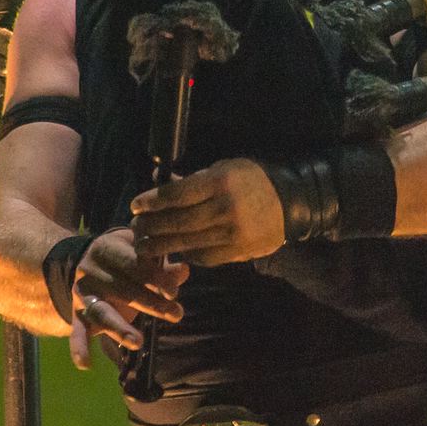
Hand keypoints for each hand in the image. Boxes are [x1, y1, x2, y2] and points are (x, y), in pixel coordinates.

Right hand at [67, 227, 186, 368]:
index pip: (133, 263)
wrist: (92, 260)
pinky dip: (79, 347)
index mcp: (107, 248)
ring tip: (137, 342)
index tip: (174, 292)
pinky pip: (78, 330)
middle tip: (175, 314)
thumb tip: (184, 270)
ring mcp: (81, 293)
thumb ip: (162, 263)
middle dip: (150, 303)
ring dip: (119, 328)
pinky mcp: (77, 313)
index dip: (155, 277)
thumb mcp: (141, 252)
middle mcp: (90, 269)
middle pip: (122, 289)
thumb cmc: (126, 255)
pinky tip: (85, 364)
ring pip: (101, 311)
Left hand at [130, 157, 285, 267]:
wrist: (292, 202)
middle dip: (151, 226)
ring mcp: (231, 233)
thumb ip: (193, 180)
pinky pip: (204, 256)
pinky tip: (174, 252)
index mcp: (220, 182)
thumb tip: (161, 185)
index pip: (177, 195)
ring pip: (187, 242)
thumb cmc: (254, 180)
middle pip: (178, 222)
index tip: (136, 205)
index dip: (152, 201)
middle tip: (135, 227)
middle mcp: (224, 208)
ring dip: (161, 245)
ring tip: (144, 245)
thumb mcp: (225, 169)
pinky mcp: (238, 251)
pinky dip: (186, 254)